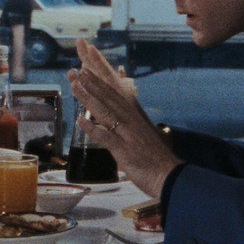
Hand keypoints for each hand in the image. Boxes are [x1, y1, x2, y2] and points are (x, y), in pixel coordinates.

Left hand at [67, 39, 181, 197]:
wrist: (169, 175)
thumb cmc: (153, 157)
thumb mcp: (139, 135)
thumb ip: (127, 125)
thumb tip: (115, 120)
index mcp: (133, 116)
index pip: (115, 93)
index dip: (101, 79)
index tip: (88, 68)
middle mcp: (130, 121)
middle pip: (109, 97)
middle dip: (92, 82)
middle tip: (76, 69)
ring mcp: (127, 134)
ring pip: (105, 112)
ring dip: (88, 98)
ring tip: (74, 86)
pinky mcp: (124, 150)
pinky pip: (106, 137)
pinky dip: (93, 128)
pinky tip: (80, 120)